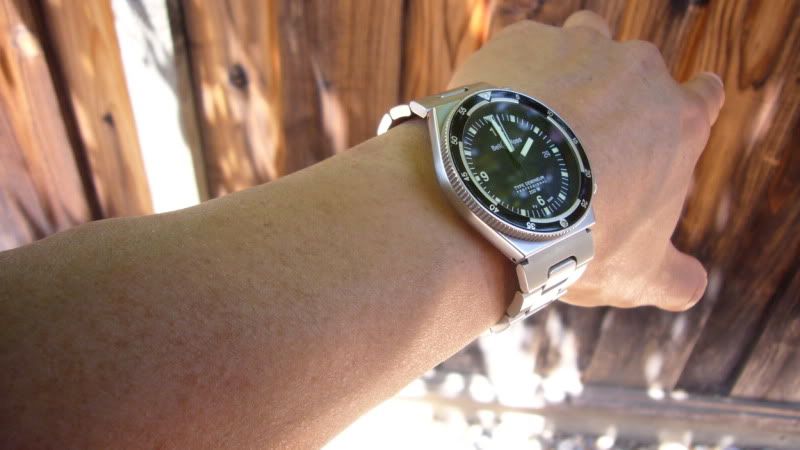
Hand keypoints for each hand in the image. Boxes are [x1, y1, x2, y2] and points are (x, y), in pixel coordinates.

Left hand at [448, 11, 724, 310]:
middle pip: (638, 67)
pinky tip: (494, 114)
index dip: (693, 102)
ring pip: (584, 38)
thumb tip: (691, 286)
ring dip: (569, 67)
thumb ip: (673, 277)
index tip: (682, 105)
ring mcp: (578, 49)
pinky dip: (510, 76)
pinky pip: (520, 48)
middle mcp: (636, 72)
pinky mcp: (521, 43)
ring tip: (541, 112)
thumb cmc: (580, 238)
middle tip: (584, 138)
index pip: (704, 97)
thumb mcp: (638, 275)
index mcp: (678, 122)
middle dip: (617, 94)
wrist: (503, 199)